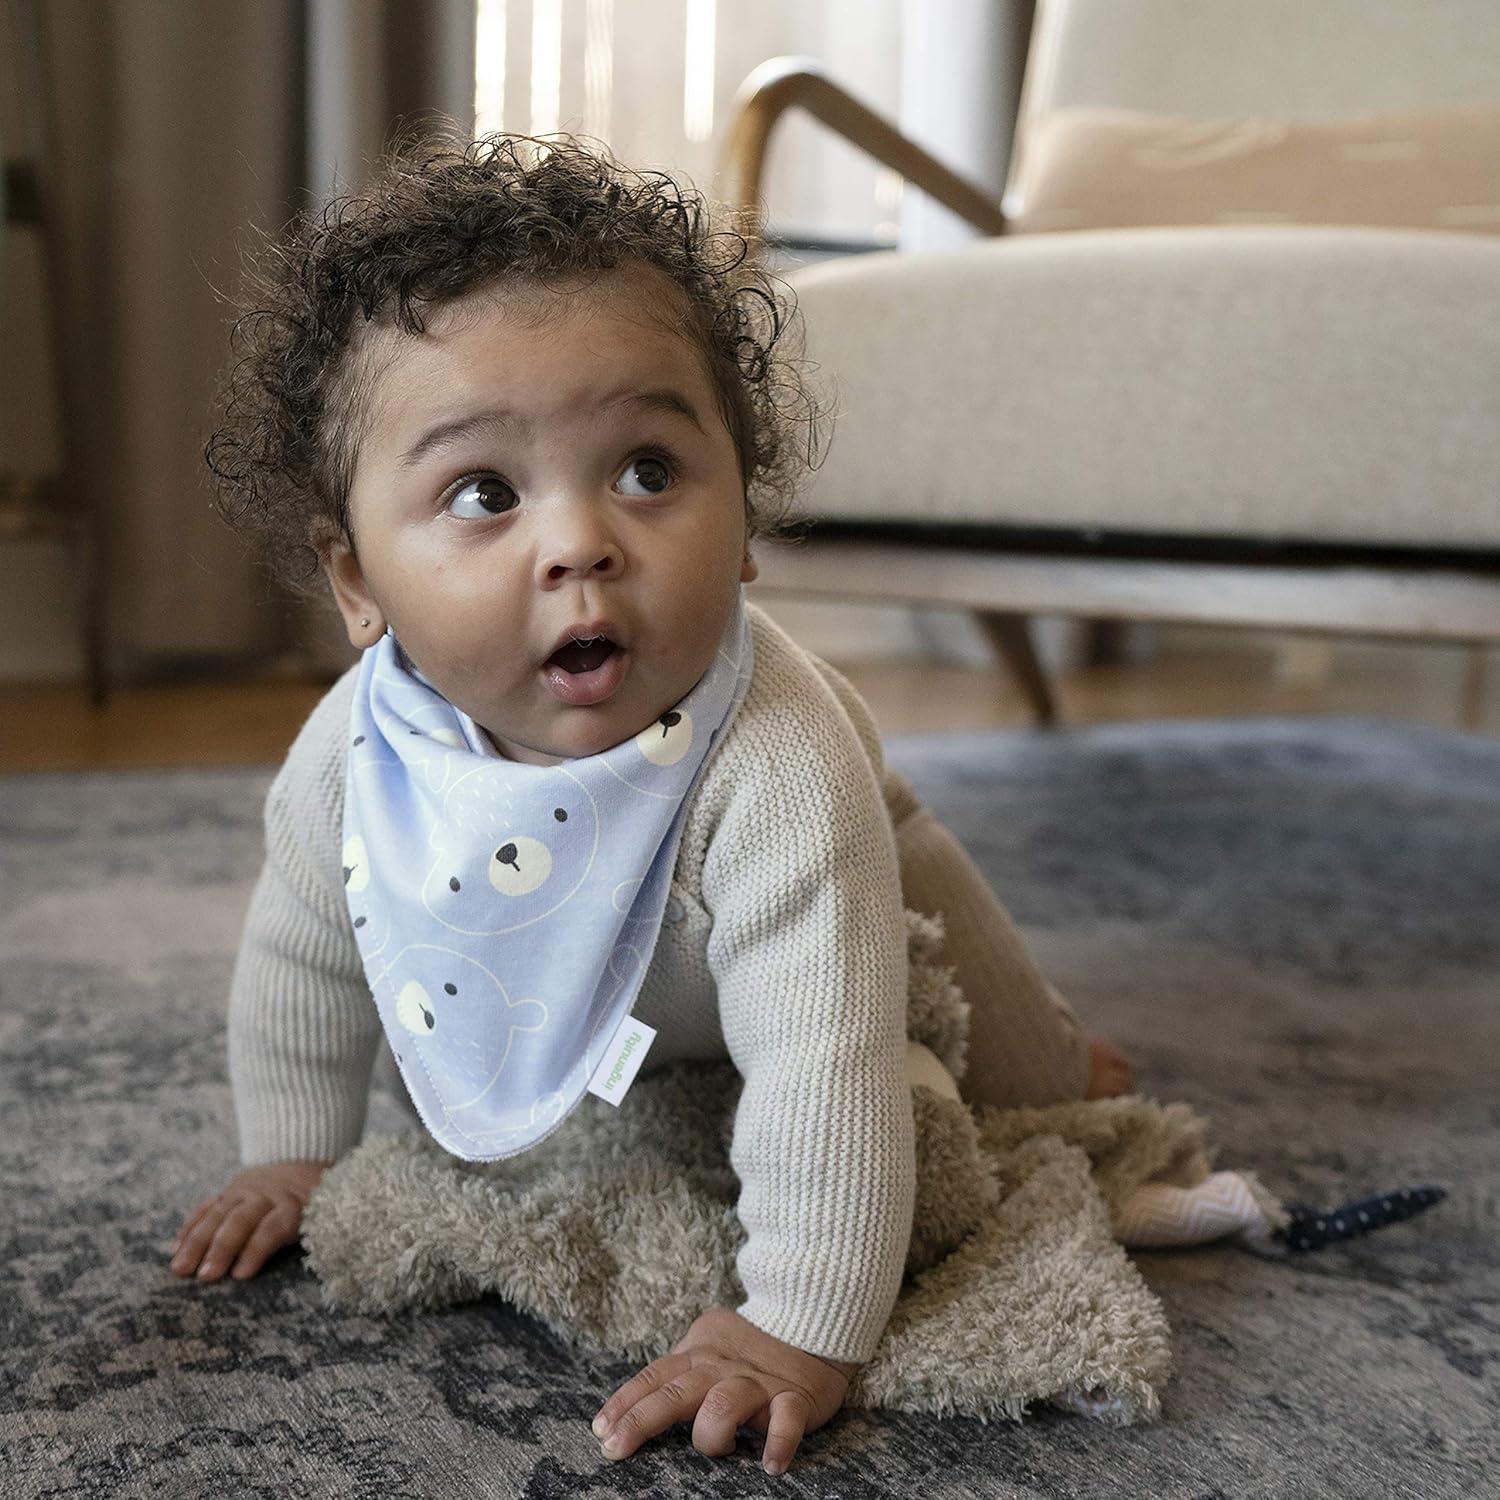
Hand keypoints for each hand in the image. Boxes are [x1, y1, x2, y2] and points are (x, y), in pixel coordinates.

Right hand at [168, 1159, 330, 1281]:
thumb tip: (295, 1274)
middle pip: (241, 1220)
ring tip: (180, 1268)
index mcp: (292, 1205)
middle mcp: (266, 1195)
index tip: (240, 1275)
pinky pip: (207, 1207)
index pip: (273, 1227)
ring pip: (218, 1213)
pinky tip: (177, 1247)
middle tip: (205, 1277)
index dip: (256, 1250)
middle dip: (222, 1249)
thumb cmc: (311, 1204)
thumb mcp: (317, 1216)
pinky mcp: (228, 1190)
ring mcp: (244, 1191)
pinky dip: (191, 1226)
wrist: (301, 1161)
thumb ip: (302, 1237)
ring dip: (197, 1241)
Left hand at [591, 1305, 860, 1475]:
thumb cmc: (750, 1348)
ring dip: (712, 1432)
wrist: (811, 1320)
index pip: (654, 1377)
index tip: (600, 1430)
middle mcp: (722, 1368)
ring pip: (725, 1404)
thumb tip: (633, 1406)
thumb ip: (680, 1371)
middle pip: (676, 1391)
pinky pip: (786, 1420)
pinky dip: (779, 1441)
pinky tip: (772, 1464)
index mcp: (698, 1355)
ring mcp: (758, 1383)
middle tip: (615, 1448)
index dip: (625, 1403)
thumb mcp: (708, 1349)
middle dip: (642, 1420)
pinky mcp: (794, 1397)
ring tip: (715, 1451)